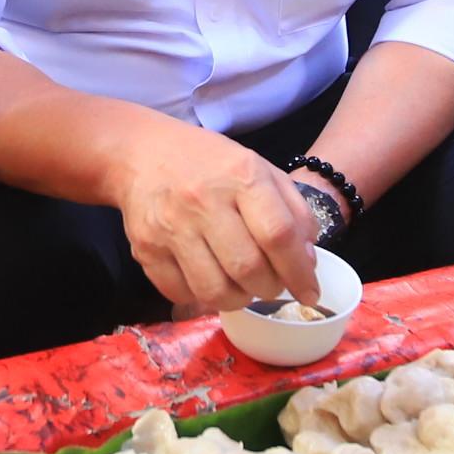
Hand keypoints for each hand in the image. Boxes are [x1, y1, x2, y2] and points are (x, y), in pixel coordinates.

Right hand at [111, 121, 323, 316]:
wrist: (143, 154)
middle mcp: (203, 201)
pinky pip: (181, 293)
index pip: (277, 235)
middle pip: (248, 268)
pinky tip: (211, 280)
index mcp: (240, 176)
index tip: (310, 292)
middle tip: (272, 285)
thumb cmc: (210, 164)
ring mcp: (170, 227)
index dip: (299, 272)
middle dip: (270, 288)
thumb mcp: (260, 169)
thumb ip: (293, 212)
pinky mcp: (145, 249)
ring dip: (239, 300)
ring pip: (214, 291)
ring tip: (243, 287)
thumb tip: (307, 262)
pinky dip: (202, 298)